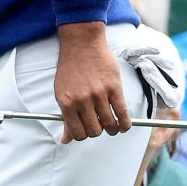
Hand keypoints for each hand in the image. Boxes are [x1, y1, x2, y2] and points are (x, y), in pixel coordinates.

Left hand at [55, 21, 130, 142]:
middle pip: (94, 131)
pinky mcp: (114, 88)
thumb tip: (65, 140)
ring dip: (112, 129)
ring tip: (112, 127)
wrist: (81, 45)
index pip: (77, 132)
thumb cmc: (69, 68)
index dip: (83, 136)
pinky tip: (124, 125)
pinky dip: (125, 123)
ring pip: (109, 125)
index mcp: (66, 103)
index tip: (86, 132)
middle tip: (99, 126)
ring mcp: (99, 94)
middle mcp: (82, 100)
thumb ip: (65, 117)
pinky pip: (123, 113)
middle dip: (97, 132)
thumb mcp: (60, 92)